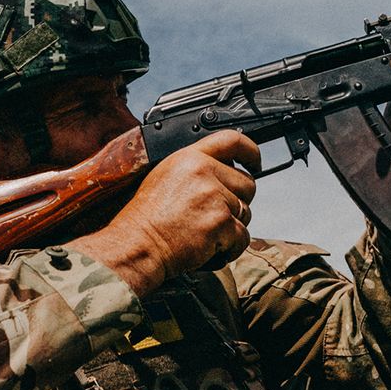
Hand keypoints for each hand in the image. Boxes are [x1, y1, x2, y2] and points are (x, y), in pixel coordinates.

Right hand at [66, 130, 258, 294]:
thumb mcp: (165, 176)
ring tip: (204, 233)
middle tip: (213, 215)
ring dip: (231, 227)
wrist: (136, 245)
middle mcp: (204, 172)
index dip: (250, 151)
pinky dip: (231, 247)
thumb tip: (223, 170)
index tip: (255, 162)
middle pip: (246, 184)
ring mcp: (214, 197)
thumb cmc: (145, 218)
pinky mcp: (220, 223)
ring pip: (245, 212)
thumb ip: (195, 168)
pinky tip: (210, 248)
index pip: (232, 141)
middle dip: (237, 202)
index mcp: (190, 157)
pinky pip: (242, 236)